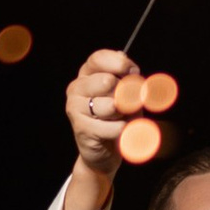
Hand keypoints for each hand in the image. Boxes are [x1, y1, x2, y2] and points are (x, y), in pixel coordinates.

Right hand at [65, 46, 134, 186]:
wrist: (107, 151)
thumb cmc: (118, 118)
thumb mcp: (129, 95)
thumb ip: (131, 82)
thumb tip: (134, 73)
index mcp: (87, 74)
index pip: (99, 58)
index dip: (119, 63)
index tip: (134, 72)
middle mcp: (76, 88)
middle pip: (107, 81)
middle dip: (124, 95)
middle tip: (125, 105)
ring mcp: (75, 107)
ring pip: (111, 105)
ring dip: (122, 115)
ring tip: (117, 120)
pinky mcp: (81, 128)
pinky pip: (114, 126)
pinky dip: (122, 131)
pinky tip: (115, 132)